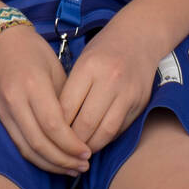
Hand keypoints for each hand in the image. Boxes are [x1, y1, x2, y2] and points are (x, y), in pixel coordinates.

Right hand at [0, 24, 92, 175]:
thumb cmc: (32, 50)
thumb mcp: (54, 68)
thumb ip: (66, 99)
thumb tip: (80, 131)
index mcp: (33, 85)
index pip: (53, 125)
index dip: (71, 144)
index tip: (87, 152)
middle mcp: (15, 101)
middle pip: (39, 142)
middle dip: (63, 159)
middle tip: (84, 166)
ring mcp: (4, 111)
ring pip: (27, 149)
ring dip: (51, 164)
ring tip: (72, 169)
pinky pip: (18, 145)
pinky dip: (36, 158)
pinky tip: (52, 163)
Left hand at [56, 15, 162, 152]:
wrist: (139, 36)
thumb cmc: (103, 50)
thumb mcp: (82, 62)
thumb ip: (71, 90)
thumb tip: (56, 123)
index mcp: (89, 67)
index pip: (67, 107)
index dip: (56, 127)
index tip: (49, 136)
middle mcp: (110, 80)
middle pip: (86, 123)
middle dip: (72, 142)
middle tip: (62, 150)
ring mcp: (128, 93)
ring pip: (105, 131)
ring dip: (90, 146)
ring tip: (78, 151)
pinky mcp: (140, 103)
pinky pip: (120, 129)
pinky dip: (106, 139)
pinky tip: (96, 141)